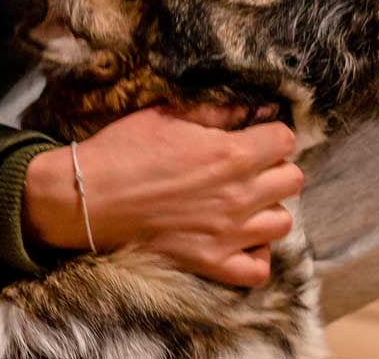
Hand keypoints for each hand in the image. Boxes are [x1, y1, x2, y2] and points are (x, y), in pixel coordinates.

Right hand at [22, 106, 302, 286]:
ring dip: (268, 210)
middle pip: (293, 180)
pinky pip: (257, 270)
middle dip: (276, 169)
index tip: (255, 138)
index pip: (286, 140)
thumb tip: (250, 107)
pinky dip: (255, 256)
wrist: (86, 198)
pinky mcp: (211, 263)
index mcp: (230, 154)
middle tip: (251, 169)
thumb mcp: (168, 114)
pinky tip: (240, 240)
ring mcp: (228, 233)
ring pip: (282, 223)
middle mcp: (238, 195)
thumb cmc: (124, 149)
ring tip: (246, 204)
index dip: (272, 136)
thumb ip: (216, 110)